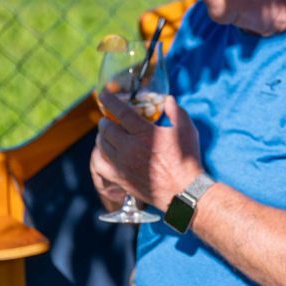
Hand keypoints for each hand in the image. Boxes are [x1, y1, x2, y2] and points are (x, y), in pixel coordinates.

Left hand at [95, 92, 203, 209]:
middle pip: (107, 128)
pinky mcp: (120, 178)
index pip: (121, 112)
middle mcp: (129, 147)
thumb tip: (168, 99)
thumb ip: (176, 111)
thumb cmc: (187, 159)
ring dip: (101, 136)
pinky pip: (99, 164)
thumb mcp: (186, 130)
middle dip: (106, 120)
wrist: (183, 191)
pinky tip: (102, 153)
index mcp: (144, 133)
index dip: (110, 100)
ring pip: (101, 145)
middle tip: (108, 118)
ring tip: (105, 134)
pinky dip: (98, 156)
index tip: (103, 94)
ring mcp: (122, 164)